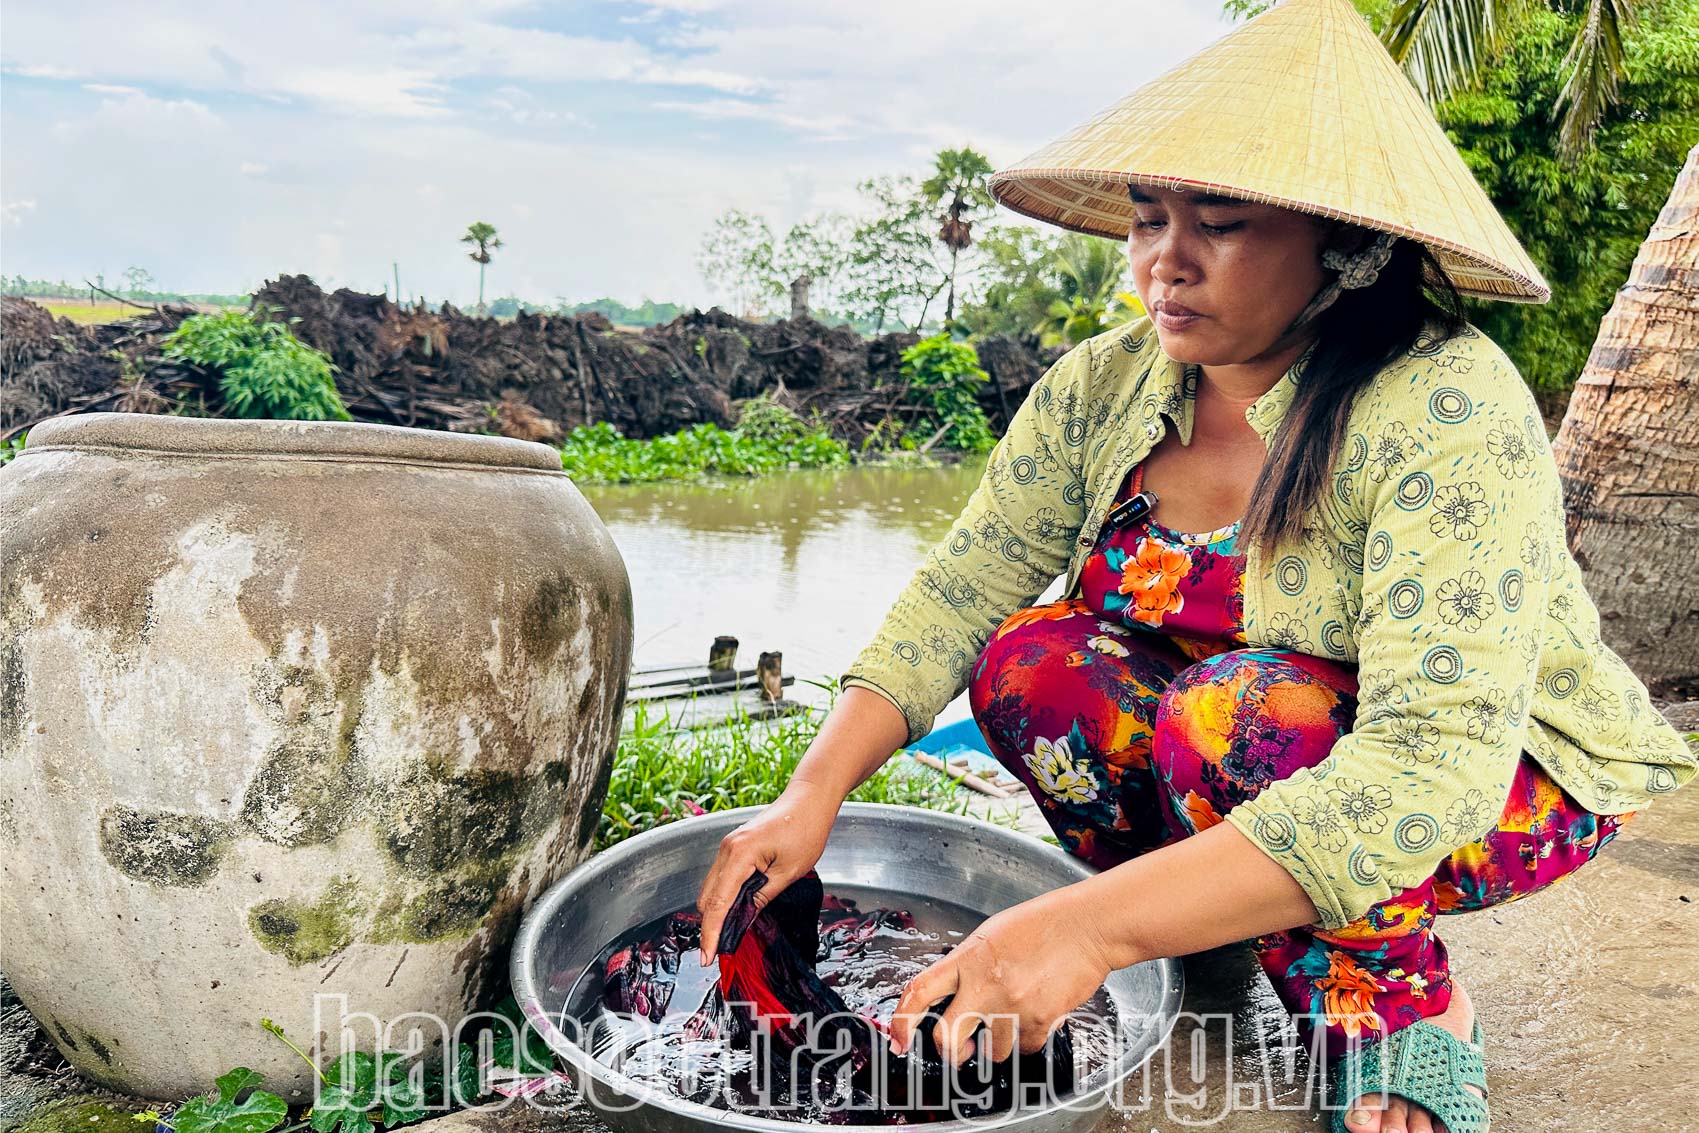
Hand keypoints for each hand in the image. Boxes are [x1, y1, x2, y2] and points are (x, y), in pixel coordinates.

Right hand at [694, 779, 840, 963]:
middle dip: (710, 926)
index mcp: (739, 855)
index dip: (711, 933)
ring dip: (716, 912)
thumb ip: (762, 898)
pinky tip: (734, 913)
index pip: (718, 903)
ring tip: (725, 938)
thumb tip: (743, 921)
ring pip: (711, 888)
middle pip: (708, 897)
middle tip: (718, 953)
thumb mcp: (788, 872)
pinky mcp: (735, 847)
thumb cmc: (806, 831)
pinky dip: (724, 897)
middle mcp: (727, 850)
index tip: (707, 958)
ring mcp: (728, 847)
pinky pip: (721, 878)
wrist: (810, 799)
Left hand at [886, 884, 1114, 1064]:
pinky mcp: (1038, 1021)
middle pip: (946, 1037)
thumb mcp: (992, 936)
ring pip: (991, 1051)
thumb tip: (957, 992)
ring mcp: (1010, 1005)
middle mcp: (983, 985)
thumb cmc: (1042, 925)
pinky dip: (1030, 1038)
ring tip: (1015, 1016)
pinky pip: (1025, 1048)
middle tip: (961, 1047)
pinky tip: (1038, 1014)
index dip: (902, 1021)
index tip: (899, 1038)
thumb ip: (970, 964)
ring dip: (1000, 1042)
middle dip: (951, 1051)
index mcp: (967, 959)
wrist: (1084, 927)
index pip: (920, 992)